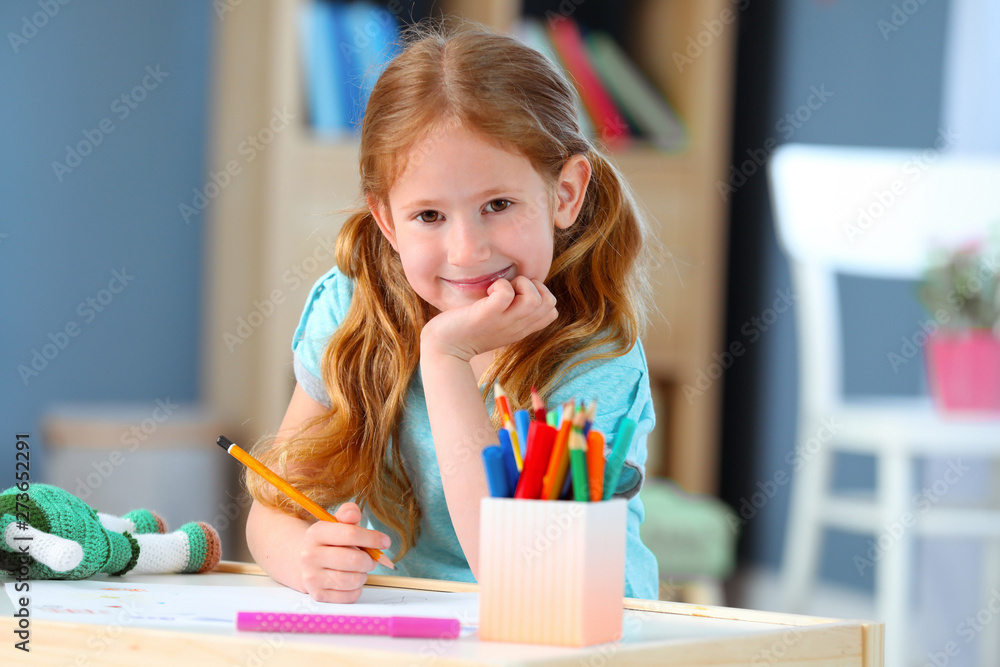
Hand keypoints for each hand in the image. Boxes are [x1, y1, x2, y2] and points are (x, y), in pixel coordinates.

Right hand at [297, 502, 391, 602]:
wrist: (306, 562)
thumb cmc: (330, 541)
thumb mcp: (337, 523)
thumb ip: (348, 514)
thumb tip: (353, 513)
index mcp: (316, 533)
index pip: (350, 534)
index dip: (373, 538)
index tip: (385, 542)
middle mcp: (310, 556)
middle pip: (354, 560)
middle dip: (370, 560)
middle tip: (371, 558)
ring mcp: (312, 577)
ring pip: (353, 580)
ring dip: (364, 574)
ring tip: (360, 569)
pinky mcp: (318, 595)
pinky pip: (350, 595)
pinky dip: (357, 588)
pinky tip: (352, 580)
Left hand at [421, 276, 557, 361]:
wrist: (444, 347)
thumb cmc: (468, 330)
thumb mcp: (498, 323)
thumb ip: (513, 310)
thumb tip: (520, 287)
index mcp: (522, 328)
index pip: (552, 310)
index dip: (540, 294)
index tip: (517, 294)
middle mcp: (517, 326)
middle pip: (549, 302)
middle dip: (533, 286)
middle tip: (510, 290)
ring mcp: (504, 322)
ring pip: (535, 299)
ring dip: (520, 284)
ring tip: (499, 290)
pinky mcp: (486, 315)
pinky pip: (505, 294)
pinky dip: (499, 286)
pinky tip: (487, 293)